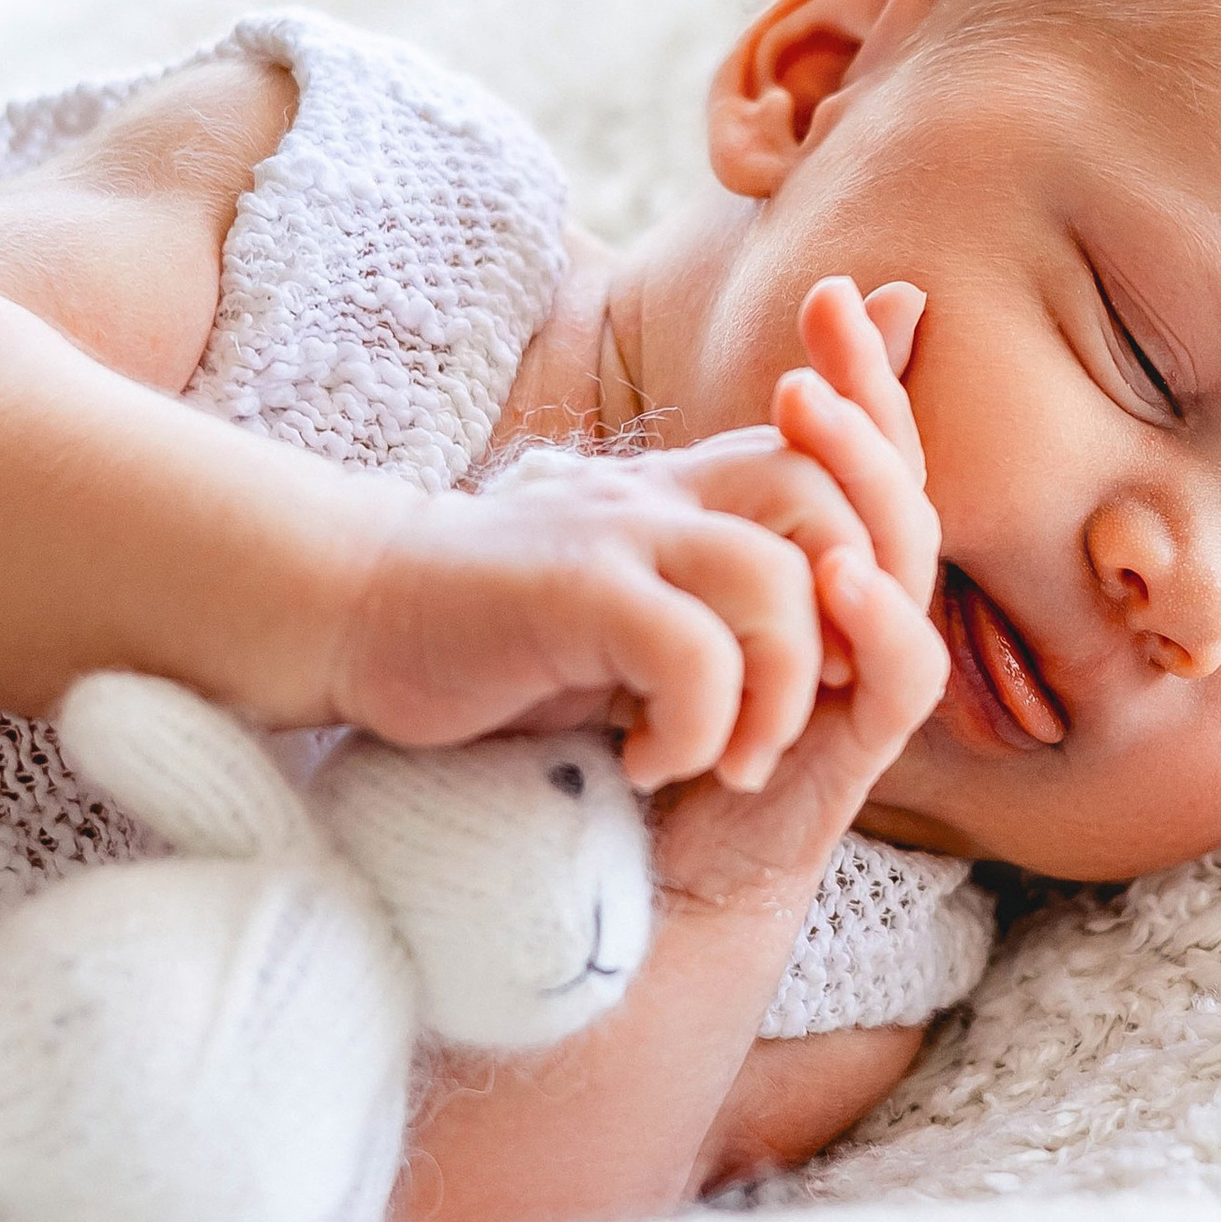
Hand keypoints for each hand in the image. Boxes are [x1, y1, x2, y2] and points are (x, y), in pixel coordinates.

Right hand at [329, 419, 890, 788]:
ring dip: (777, 698)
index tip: (844, 653)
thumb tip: (810, 610)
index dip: (874, 533)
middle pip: (830, 497)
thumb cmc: (487, 626)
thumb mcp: (624, 596)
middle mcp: (663, 492)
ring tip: (731, 760)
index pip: (831, 458)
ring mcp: (617, 532)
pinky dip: (696, 728)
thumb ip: (710, 589)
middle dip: (856, 618)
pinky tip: (648, 763)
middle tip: (812, 708)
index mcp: (687, 489)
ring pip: (777, 582)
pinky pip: (690, 650)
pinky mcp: (570, 589)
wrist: (346, 612)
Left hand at [652, 277, 950, 918]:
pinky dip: (879, 622)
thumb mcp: (668, 593)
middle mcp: (865, 610)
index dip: (862, 371)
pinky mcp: (861, 748)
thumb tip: (690, 414)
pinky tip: (839, 574)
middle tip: (825, 326)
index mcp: (829, 564)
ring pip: (908, 560)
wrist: (658, 865)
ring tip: (809, 411)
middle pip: (899, 484)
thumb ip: (696, 514)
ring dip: (864, 481)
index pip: (864, 451)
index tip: (832, 291)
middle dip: (870, 398)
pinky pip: (903, 677)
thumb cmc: (661, 724)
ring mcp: (870, 675)